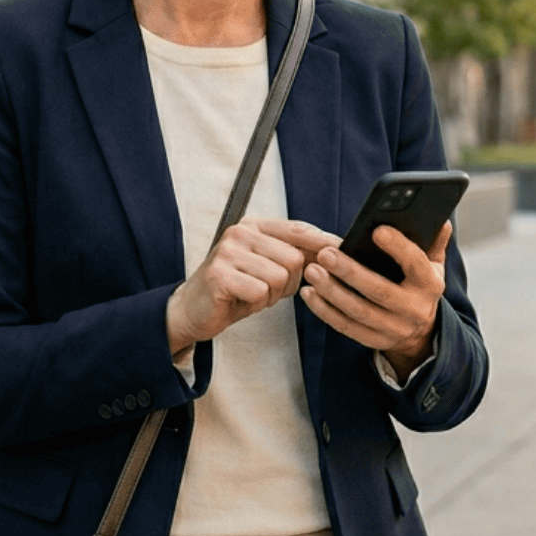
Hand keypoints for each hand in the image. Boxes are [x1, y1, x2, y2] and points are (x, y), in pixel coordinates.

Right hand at [167, 218, 340, 351]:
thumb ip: (293, 254)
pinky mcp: (220, 274)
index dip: (323, 242)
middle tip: (267, 288)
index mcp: (254, 226)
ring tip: (252, 293)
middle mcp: (240, 232)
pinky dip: (256, 304)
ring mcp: (228, 252)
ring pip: (280, 277)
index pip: (298, 229)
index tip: (342, 250)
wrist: (193, 309)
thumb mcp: (266, 265)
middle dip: (290, 282)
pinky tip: (241, 300)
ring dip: (272, 294)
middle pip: (295, 258)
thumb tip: (334, 250)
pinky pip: (261, 293)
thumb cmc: (235, 288)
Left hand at [300, 222, 450, 380]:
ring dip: (332, 292)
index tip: (377, 229)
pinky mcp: (374, 341)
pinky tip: (309, 293)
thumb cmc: (420, 288)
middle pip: (380, 291)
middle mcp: (413, 310)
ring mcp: (393, 329)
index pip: (416, 264)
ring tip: (312, 270)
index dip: (398, 247)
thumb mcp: (433, 266)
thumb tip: (441, 218)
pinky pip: (346, 327)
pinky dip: (325, 311)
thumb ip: (434, 242)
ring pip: (358, 311)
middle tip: (325, 253)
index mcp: (429, 286)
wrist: (421, 333)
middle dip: (350, 272)